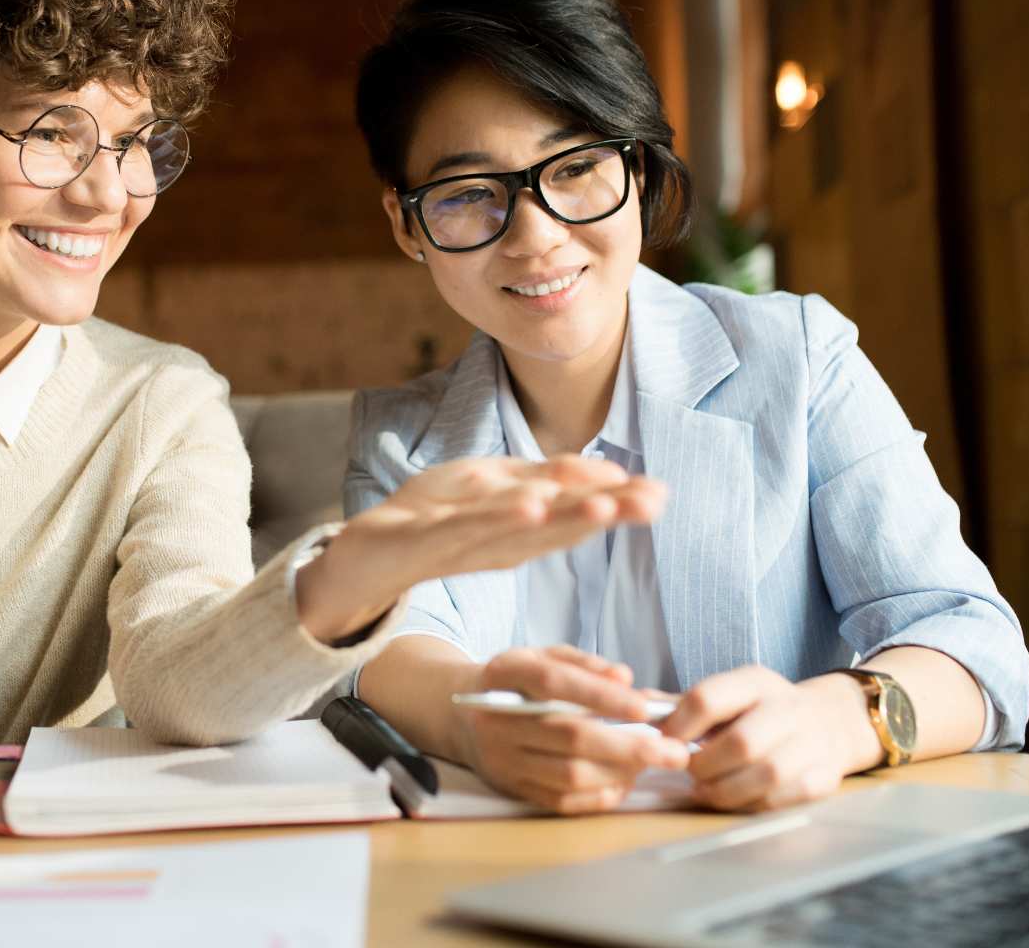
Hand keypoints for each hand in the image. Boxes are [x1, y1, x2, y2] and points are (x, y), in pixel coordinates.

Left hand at [296, 455, 668, 641]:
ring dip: (562, 516)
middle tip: (652, 503)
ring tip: (602, 504)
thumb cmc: (436, 521)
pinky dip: (497, 519)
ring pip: (521, 529)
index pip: (575, 511)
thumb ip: (548, 483)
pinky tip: (528, 506)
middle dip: (606, 511)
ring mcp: (463, 542)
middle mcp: (501, 542)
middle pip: (560, 524)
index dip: (618, 503)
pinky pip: (466, 529)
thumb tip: (609, 474)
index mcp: (521, 530)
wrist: (366, 555)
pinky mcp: (425, 540)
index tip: (662, 493)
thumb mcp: (497, 493)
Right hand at [459, 646, 689, 813]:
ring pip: (570, 774)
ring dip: (621, 772)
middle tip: (673, 750)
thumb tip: (624, 677)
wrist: (462, 716)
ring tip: (654, 763)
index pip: (554, 684)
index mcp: (505, 675)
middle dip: (629, 746)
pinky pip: (562, 802)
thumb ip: (583, 663)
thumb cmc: (515, 683)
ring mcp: (502, 759)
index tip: (644, 706)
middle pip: (569, 737)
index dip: (600, 696)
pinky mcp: (511, 788)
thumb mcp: (542, 657)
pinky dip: (600, 795)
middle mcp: (498, 720)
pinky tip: (625, 781)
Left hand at [661, 666, 882, 811]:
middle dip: (705, 766)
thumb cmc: (763, 711)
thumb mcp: (729, 695)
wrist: (831, 720)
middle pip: (740, 743)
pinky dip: (752, 805)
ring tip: (708, 790)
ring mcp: (811, 742)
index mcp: (755, 681)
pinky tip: (737, 799)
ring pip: (765, 775)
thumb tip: (636, 706)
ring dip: (726, 791)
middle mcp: (787, 707)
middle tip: (689, 772)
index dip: (678, 726)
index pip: (708, 697)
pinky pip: (783, 799)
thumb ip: (683, 704)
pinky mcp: (824, 775)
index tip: (664, 743)